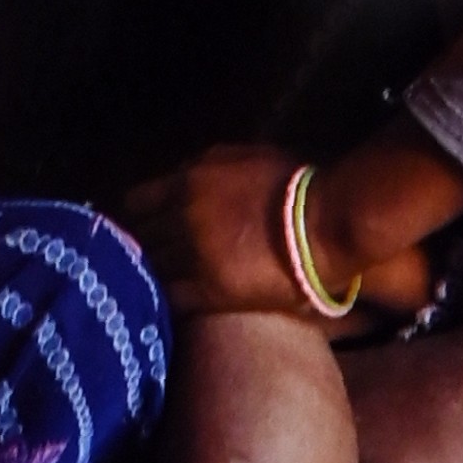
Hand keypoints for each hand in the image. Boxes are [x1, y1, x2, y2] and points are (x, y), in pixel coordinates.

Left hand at [118, 147, 310, 318]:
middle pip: (140, 238)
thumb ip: (208, 168)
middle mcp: (182, 215)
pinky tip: (169, 306)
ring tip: (149, 288)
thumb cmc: (297, 184)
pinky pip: (172, 298)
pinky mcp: (212, 289)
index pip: (137, 202)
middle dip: (138, 248)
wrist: (327, 221)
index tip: (137, 228)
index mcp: (189, 179)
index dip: (135, 218)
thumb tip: (185, 177)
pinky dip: (167, 300)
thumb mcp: (245, 157)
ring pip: (152, 269)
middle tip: (139, 262)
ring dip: (150, 277)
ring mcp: (194, 253)